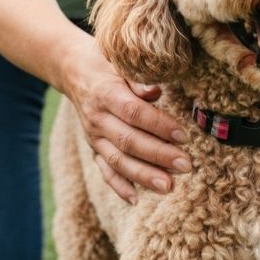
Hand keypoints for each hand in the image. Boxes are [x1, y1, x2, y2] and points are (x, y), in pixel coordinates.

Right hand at [60, 35, 189, 202]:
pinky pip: (104, 170)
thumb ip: (138, 78)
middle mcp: (98, 118)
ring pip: (117, 160)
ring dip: (143, 176)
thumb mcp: (121, 60)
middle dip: (158, 155)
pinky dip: (118, 186)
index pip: (135, 114)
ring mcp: (94, 136)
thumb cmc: (106, 62)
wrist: (73, 69)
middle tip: (185, 165)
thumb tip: (156, 91)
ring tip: (168, 186)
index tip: (184, 136)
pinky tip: (136, 199)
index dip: (159, 126)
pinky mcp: (93, 147)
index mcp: (107, 94)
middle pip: (129, 141)